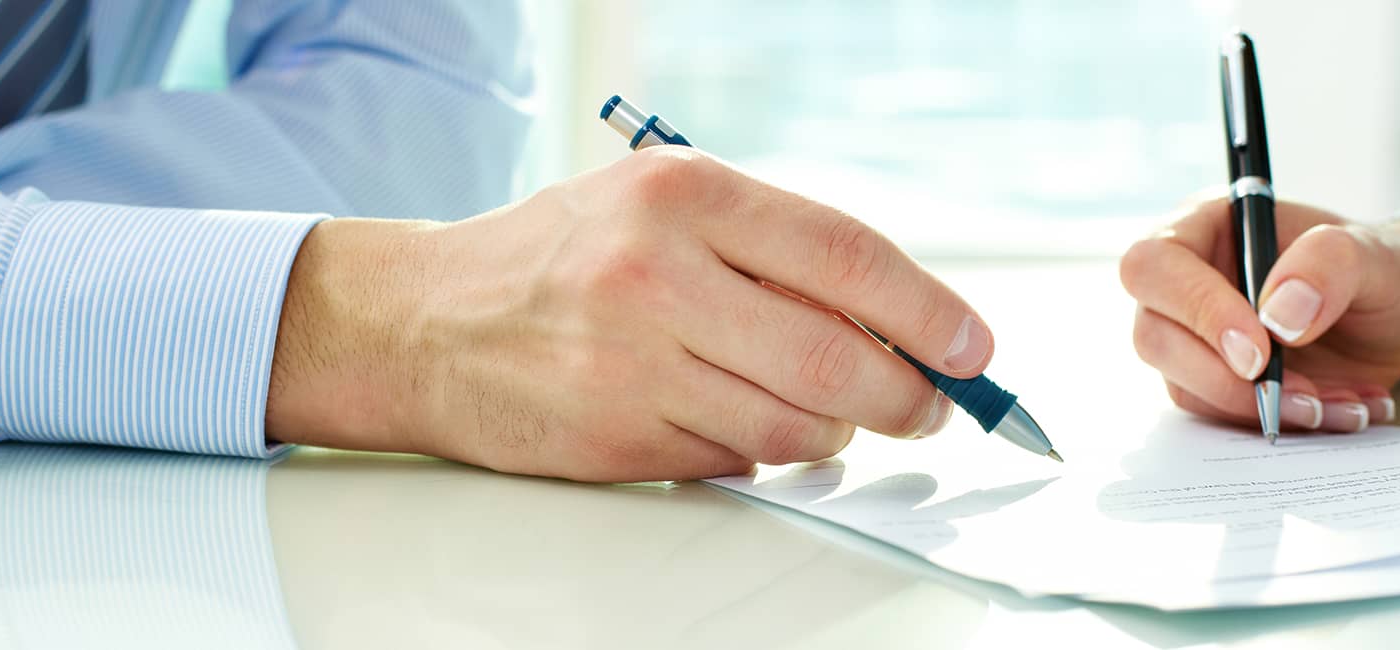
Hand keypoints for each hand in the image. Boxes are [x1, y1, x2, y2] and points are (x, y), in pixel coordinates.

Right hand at [266, 147, 992, 481]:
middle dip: (908, 396)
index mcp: (682, 195)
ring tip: (832, 415)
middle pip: (836, 356)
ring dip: (836, 433)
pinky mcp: (615, 440)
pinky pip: (735, 462)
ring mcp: (631, 365)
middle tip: (929, 407)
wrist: (427, 320)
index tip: (973, 347)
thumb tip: (902, 320)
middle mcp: (656, 274)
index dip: (929, 310)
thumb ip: (773, 248)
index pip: (846, 255)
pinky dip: (760, 451)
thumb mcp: (662, 204)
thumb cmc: (561, 256)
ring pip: (794, 426)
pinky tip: (734, 419)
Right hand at [1119, 196, 1399, 432]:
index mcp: (1204, 229)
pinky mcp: (1214, 384)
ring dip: (1261, 408)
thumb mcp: (1374, 253)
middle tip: (1299, 394)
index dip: (1196, 310)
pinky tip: (1337, 409)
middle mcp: (1186, 284)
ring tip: (1339, 404)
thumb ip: (1329, 266)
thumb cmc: (1381, 269)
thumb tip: (1277, 316)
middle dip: (1225, 379)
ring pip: (1185, 387)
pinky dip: (1281, 423)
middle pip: (1154, 337)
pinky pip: (1223, 416)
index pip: (1156, 267)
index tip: (1259, 351)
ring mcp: (1194, 339)